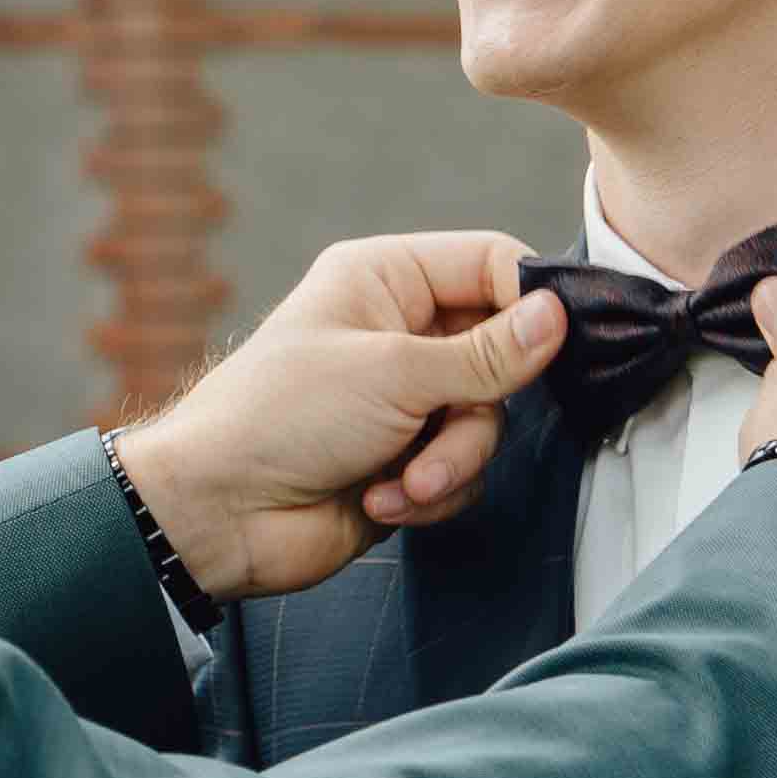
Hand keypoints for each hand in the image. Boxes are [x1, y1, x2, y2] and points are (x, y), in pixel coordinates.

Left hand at [116, 234, 566, 603]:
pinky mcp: (406, 459)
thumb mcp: (393, 374)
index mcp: (386, 278)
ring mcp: (404, 398)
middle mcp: (400, 331)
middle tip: (447, 424)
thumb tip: (558, 316)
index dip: (531, 300)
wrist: (218, 514)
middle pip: (501, 352)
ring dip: (451, 460)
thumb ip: (487, 353)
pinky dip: (431, 491)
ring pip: (486, 421)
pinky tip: (381, 500)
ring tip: (405, 480)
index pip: (490, 263)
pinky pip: (462, 469)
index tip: (557, 342)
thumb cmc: (279, 418)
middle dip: (477, 406)